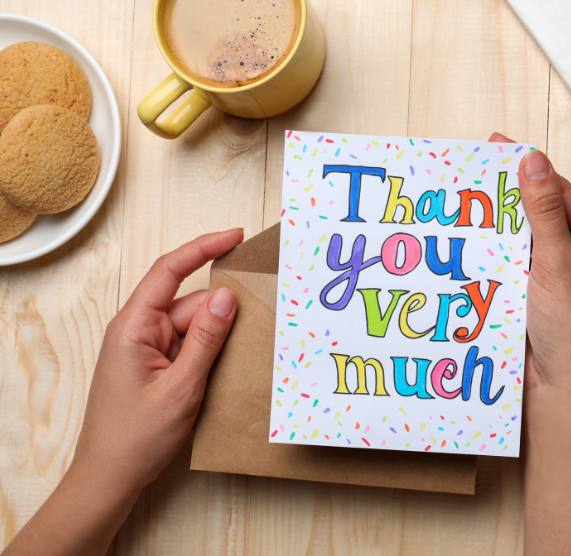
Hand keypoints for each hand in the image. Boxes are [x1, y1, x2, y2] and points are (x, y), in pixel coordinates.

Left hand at [72, 229, 243, 493]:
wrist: (110, 478)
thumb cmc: (135, 437)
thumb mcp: (181, 387)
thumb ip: (206, 339)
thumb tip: (227, 297)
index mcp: (134, 326)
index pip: (169, 271)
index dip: (202, 248)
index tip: (234, 236)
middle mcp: (139, 331)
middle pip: (191, 304)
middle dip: (223, 313)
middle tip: (258, 322)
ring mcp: (148, 349)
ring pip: (195, 328)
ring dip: (218, 339)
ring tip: (239, 360)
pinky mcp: (156, 365)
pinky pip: (190, 347)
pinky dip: (210, 354)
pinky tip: (225, 370)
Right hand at [490, 134, 570, 395]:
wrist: (559, 392)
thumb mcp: (558, 265)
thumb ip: (544, 212)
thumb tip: (533, 161)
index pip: (563, 193)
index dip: (529, 172)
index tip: (496, 148)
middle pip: (543, 211)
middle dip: (510, 197)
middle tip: (473, 174)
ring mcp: (560, 271)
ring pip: (525, 235)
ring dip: (499, 224)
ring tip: (466, 202)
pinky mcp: (537, 290)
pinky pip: (514, 258)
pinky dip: (495, 248)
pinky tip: (472, 238)